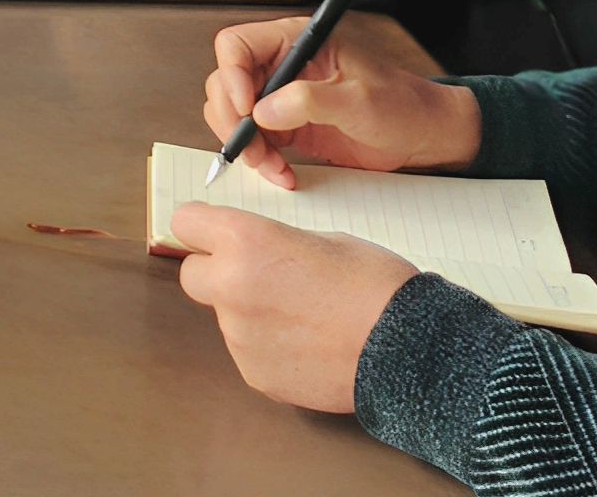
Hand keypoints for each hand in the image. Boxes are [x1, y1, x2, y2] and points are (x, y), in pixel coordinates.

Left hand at [165, 205, 414, 416]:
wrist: (409, 349)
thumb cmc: (376, 285)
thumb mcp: (324, 240)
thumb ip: (275, 244)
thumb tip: (258, 255)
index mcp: (245, 242)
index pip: (187, 223)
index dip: (204, 228)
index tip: (218, 234)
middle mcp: (231, 287)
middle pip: (194, 275)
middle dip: (218, 273)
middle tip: (262, 279)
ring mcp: (239, 336)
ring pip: (228, 318)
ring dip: (252, 314)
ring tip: (306, 320)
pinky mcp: (255, 374)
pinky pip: (250, 352)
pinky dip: (271, 348)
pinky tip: (310, 347)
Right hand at [197, 14, 481, 189]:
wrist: (424, 137)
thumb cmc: (403, 106)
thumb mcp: (360, 101)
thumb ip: (311, 100)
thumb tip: (262, 111)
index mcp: (298, 42)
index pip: (237, 45)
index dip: (231, 75)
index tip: (246, 108)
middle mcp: (283, 65)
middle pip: (226, 82)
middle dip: (232, 119)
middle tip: (253, 149)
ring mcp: (281, 96)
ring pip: (233, 115)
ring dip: (245, 145)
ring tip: (273, 166)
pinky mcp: (286, 126)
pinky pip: (254, 140)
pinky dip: (261, 161)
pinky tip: (284, 174)